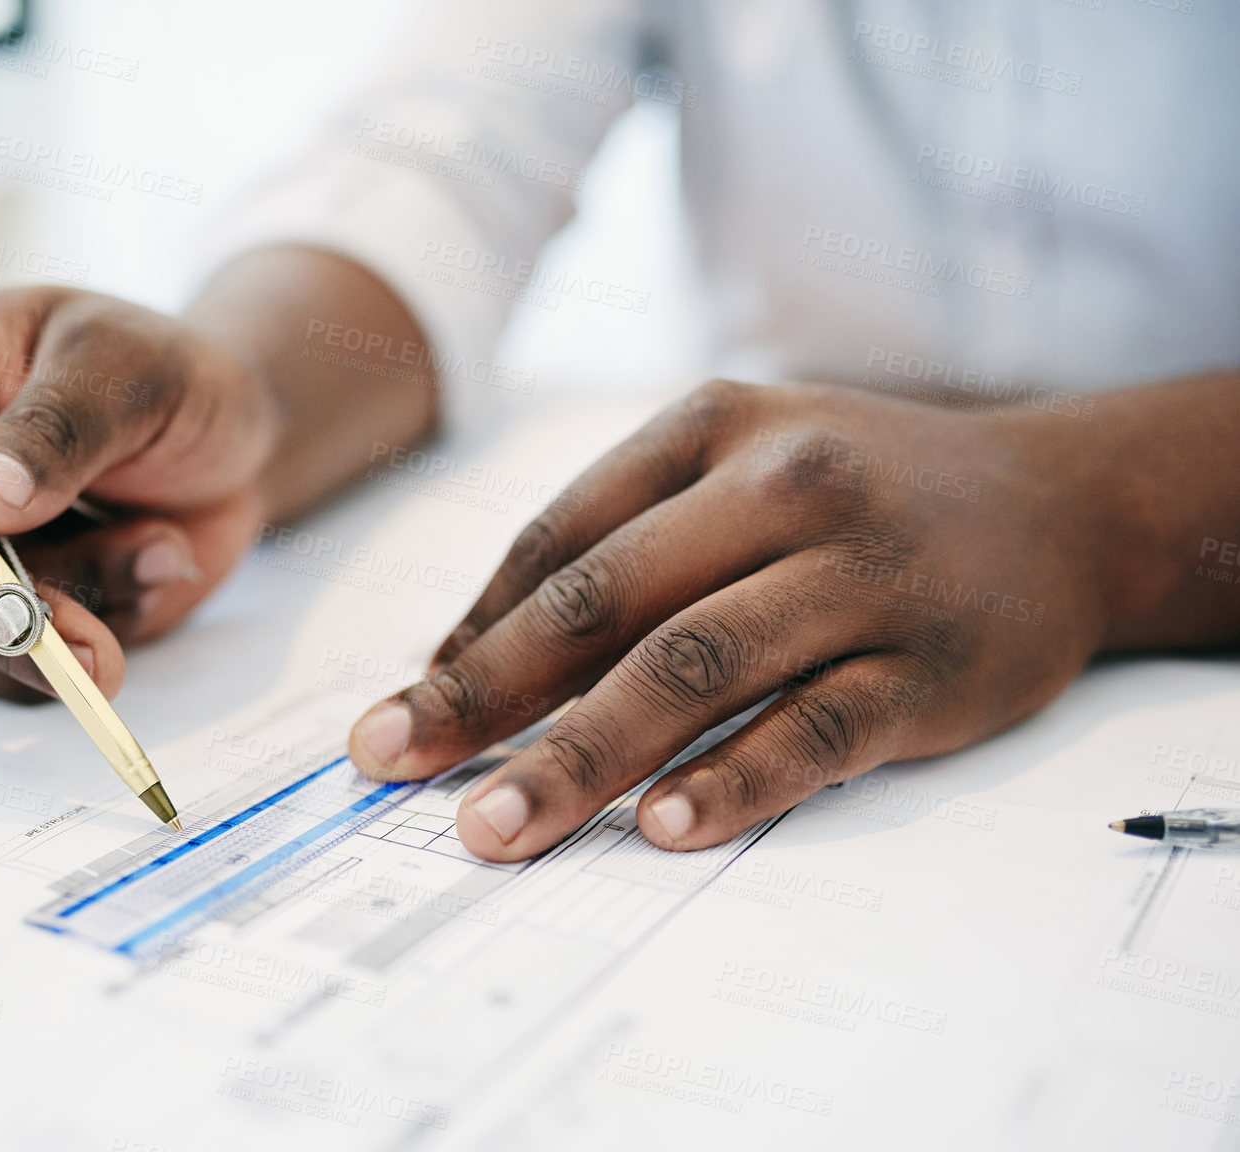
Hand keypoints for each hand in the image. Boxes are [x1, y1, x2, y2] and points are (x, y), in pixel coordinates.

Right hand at [0, 286, 276, 699]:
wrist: (233, 434)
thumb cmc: (164, 372)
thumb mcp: (126, 369)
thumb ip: (56, 428)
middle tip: (74, 640)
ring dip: (69, 620)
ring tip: (160, 551)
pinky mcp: (11, 614)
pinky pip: (28, 668)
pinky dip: (106, 632)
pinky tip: (161, 558)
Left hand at [346, 379, 1114, 858]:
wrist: (1060, 504)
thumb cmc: (856, 496)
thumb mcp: (737, 471)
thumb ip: (618, 547)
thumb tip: (469, 664)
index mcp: (709, 428)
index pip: (558, 543)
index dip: (470, 636)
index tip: (399, 715)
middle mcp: (782, 485)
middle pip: (604, 604)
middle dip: (485, 695)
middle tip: (393, 764)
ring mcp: (859, 575)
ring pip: (696, 667)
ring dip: (581, 755)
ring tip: (497, 824)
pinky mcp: (931, 666)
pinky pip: (818, 728)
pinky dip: (737, 779)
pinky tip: (664, 827)